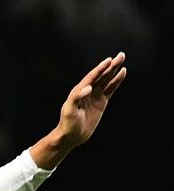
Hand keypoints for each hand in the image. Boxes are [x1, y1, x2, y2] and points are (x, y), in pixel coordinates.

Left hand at [30, 52, 126, 169]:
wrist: (72, 135)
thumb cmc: (68, 123)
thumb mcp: (70, 110)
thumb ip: (77, 97)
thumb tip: (88, 88)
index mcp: (79, 90)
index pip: (92, 76)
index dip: (100, 68)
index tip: (109, 60)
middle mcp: (87, 91)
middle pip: (101, 75)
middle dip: (111, 65)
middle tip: (121, 55)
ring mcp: (95, 96)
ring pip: (107, 80)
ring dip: (114, 71)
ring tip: (122, 60)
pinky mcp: (101, 102)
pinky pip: (111, 89)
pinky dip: (116, 82)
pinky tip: (122, 74)